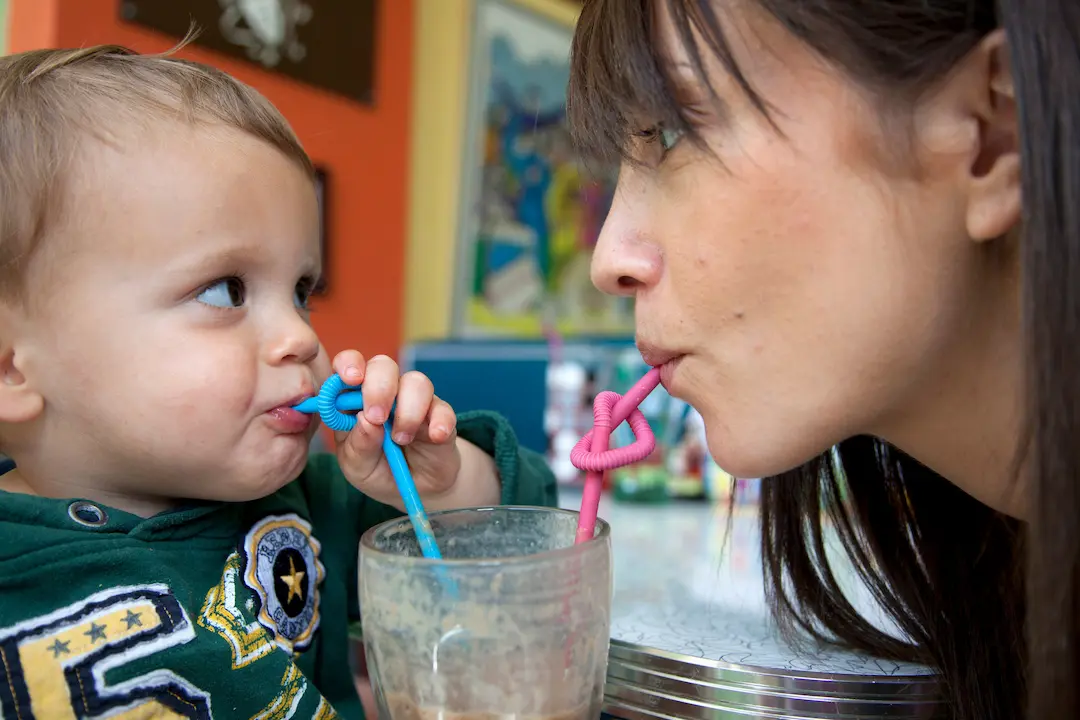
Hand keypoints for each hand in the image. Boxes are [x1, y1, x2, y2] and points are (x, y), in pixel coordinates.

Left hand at [330, 351, 499, 510]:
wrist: (416, 490)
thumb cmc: (378, 471)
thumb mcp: (358, 466)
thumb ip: (359, 445)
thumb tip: (365, 420)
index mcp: (355, 399)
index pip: (349, 365)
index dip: (349, 364)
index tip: (351, 379)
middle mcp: (386, 392)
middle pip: (383, 366)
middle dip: (379, 388)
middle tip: (377, 418)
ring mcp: (415, 401)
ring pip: (416, 382)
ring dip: (408, 410)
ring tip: (401, 439)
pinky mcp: (440, 416)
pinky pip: (443, 408)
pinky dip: (440, 421)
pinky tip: (435, 436)